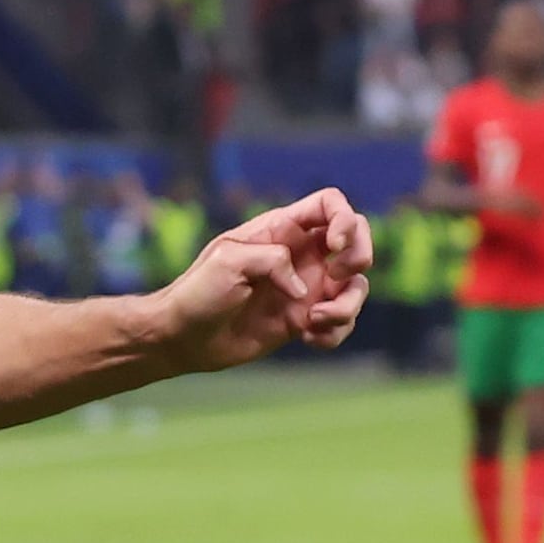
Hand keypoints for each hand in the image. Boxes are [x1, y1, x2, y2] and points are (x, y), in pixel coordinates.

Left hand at [155, 189, 373, 367]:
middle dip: (360, 256)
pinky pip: (341, 322)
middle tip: (337, 277)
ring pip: (356, 286)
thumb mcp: (229, 261)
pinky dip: (336, 331)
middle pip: (357, 239)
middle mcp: (300, 254)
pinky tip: (308, 338)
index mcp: (281, 229)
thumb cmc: (198, 293)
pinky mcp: (304, 320)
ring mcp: (305, 288)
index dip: (344, 219)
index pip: (330, 204)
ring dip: (347, 305)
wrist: (183, 338)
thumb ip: (272, 260)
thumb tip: (303, 288)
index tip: (332, 247)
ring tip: (315, 321)